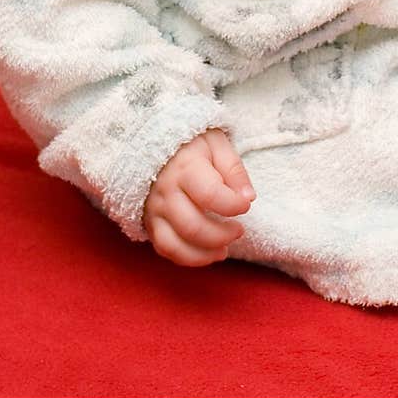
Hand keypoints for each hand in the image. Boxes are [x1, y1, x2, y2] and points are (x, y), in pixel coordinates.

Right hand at [143, 127, 255, 266]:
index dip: (233, 205)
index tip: (246, 204)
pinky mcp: (149, 222)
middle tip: (239, 230)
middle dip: (222, 235)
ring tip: (225, 248)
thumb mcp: (216, 143)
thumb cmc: (190, 144)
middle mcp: (166, 191)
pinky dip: (187, 257)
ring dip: (205, 253)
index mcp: (185, 168)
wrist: (151, 140)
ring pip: (177, 244)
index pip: (210, 195)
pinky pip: (165, 248)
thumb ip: (233, 168)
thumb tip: (248, 197)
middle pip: (193, 226)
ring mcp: (154, 209)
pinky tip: (207, 253)